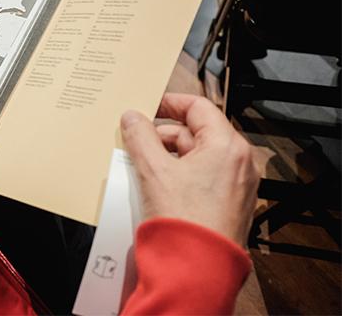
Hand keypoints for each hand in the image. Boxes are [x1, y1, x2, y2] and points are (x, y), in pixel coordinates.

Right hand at [120, 93, 258, 245]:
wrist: (197, 270)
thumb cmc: (184, 222)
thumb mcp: (153, 170)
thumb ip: (140, 136)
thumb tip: (132, 118)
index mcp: (227, 146)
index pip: (198, 107)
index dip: (169, 103)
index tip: (148, 106)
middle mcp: (240, 162)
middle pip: (197, 133)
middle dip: (164, 136)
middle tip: (136, 141)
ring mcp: (239, 185)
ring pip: (199, 156)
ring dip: (170, 156)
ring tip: (144, 167)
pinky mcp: (231, 204)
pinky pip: (205, 177)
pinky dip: (182, 174)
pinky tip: (159, 185)